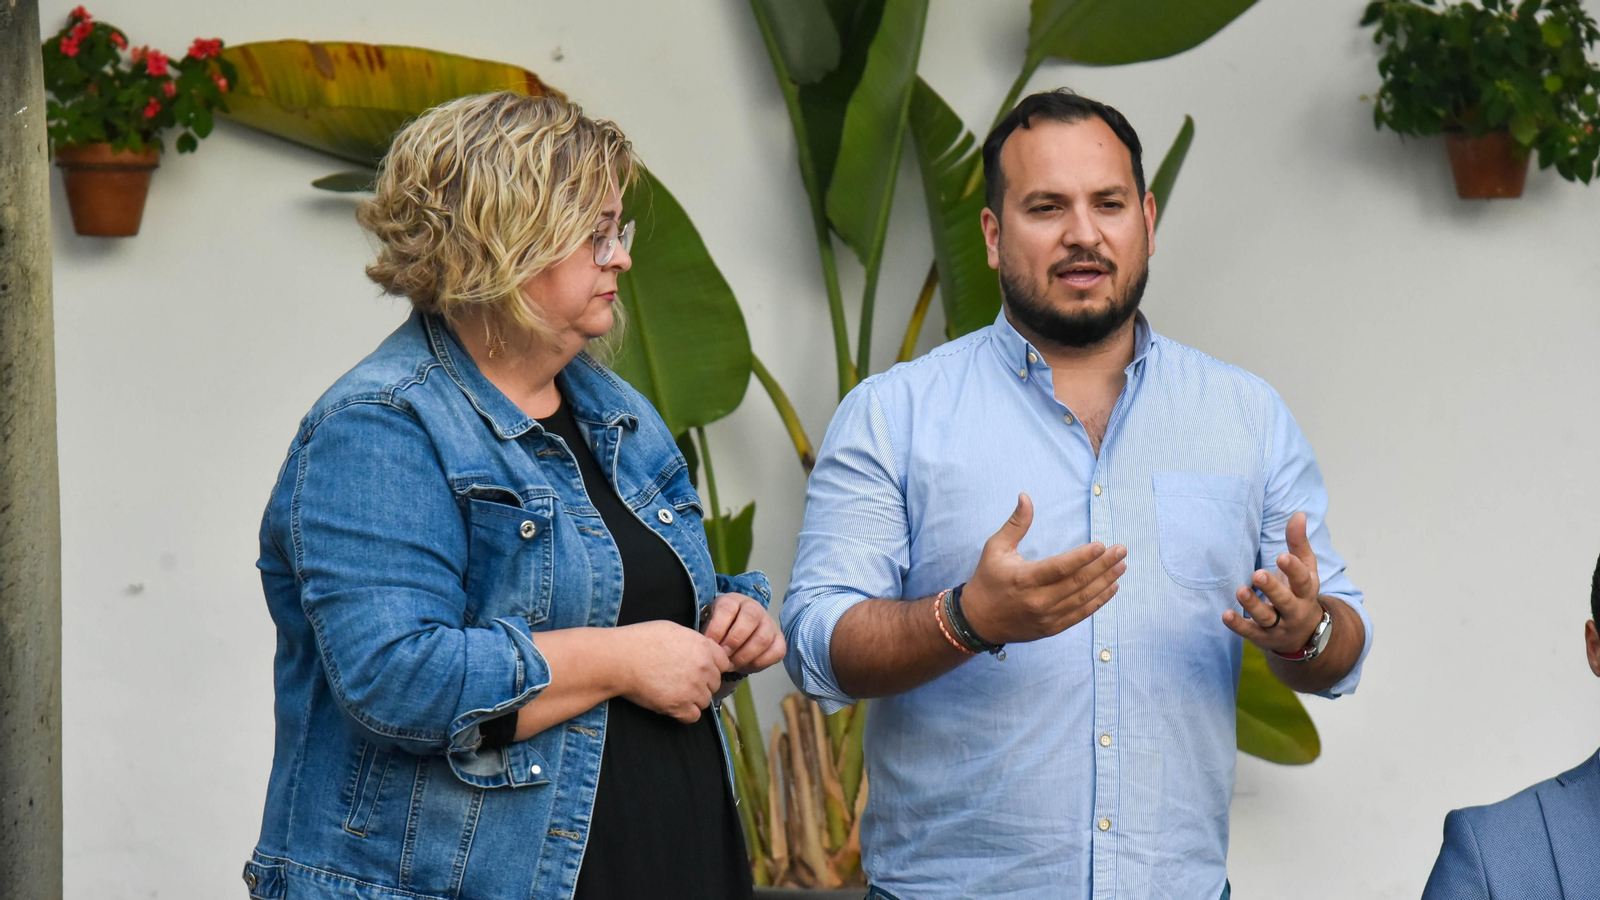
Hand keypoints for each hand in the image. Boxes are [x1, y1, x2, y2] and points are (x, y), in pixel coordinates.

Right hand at [615, 620, 730, 722]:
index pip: (723, 663)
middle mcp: (703, 668)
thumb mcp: (674, 629)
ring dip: (692, 699)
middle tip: (681, 681)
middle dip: (702, 683)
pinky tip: (672, 704)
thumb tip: (702, 650)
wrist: (620, 658)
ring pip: (704, 701)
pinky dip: (684, 713)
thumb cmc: (641, 640)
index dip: (711, 666)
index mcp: (703, 647)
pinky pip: (693, 717)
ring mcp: (693, 688)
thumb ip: (694, 641)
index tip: (698, 669)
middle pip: (714, 683)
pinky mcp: (679, 706)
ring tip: (673, 691)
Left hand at [700, 592, 785, 673]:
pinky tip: (746, 667)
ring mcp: (769, 624)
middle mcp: (755, 608)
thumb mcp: (709, 625)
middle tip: (722, 657)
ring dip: (745, 655)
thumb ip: (707, 633)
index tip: (709, 643)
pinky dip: (760, 662)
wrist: (736, 632)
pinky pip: (776, 652)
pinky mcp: (779, 640)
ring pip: (763, 638)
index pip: (727, 608)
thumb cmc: (720, 629)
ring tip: (731, 665)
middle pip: (750, 619)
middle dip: (733, 641)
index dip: (717, 627)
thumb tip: (704, 648)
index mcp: (734, 601)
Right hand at [959, 493, 1126, 644]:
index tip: (1102, 545)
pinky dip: (1098, 601)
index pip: (1061, 567)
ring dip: (1105, 582)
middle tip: (1122, 551)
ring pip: (1083, 599)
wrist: (978, 621)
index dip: (1084, 557)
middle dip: (1103, 565)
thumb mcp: (996, 548)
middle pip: (1078, 582)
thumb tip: (1025, 497)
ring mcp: (1046, 617)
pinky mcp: (1051, 628)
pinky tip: (1112, 588)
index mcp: (1025, 578)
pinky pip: (1080, 614)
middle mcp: (1038, 600)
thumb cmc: (987, 579)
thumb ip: (1016, 524)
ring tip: (1121, 566)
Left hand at [1223, 511, 1323, 653]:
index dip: (1293, 569)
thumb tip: (1299, 514)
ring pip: (1266, 618)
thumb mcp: (1305, 568)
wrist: (1304, 633)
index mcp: (1306, 591)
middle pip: (1285, 601)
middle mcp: (1295, 610)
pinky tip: (1225, 614)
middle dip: (1272, 588)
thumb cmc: (1300, 591)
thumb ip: (1298, 543)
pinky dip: (1238, 625)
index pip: (1302, 580)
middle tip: (1258, 573)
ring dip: (1253, 605)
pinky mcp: (1263, 637)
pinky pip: (1250, 632)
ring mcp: (1279, 626)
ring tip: (1241, 590)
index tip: (1282, 556)